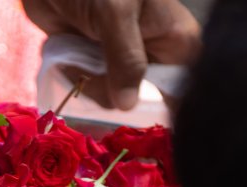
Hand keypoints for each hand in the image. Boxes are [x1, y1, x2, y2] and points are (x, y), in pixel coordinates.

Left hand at [23, 0, 201, 109]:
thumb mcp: (116, 14)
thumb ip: (126, 59)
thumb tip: (128, 105)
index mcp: (176, 42)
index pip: (180, 90)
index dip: (160, 108)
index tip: (131, 113)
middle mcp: (153, 55)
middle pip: (142, 101)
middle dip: (115, 98)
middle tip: (92, 77)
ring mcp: (122, 60)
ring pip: (112, 98)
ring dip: (88, 87)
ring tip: (74, 61)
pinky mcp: (95, 61)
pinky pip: (88, 88)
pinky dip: (75, 82)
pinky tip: (66, 65)